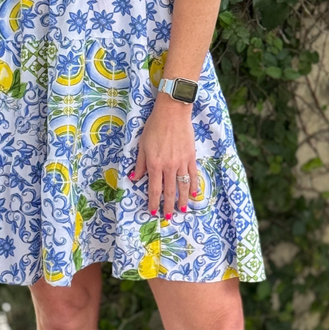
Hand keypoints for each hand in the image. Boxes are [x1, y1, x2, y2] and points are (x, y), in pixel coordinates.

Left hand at [131, 94, 198, 219]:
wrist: (172, 112)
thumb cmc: (154, 126)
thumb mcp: (142, 145)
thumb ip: (140, 164)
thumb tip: (134, 178)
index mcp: (155, 164)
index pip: (154, 188)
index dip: (153, 201)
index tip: (153, 211)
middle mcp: (169, 166)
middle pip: (169, 191)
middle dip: (168, 205)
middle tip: (167, 216)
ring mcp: (182, 162)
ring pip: (183, 186)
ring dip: (182, 200)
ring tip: (181, 210)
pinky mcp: (191, 157)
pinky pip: (193, 175)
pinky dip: (194, 186)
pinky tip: (193, 194)